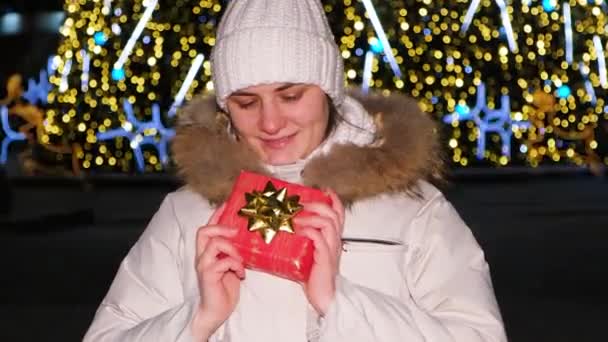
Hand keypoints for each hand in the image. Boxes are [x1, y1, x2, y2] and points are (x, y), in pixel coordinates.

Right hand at [192, 203, 244, 338]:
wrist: (216, 311)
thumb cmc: (224, 289)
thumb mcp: (232, 266)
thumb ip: (234, 252)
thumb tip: (249, 239)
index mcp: (207, 252)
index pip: (207, 228)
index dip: (216, 215)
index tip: (228, 203)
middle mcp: (202, 256)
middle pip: (204, 231)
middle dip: (222, 227)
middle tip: (236, 232)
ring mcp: (204, 265)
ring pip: (215, 244)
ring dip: (233, 250)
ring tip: (241, 261)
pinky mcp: (209, 276)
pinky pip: (224, 261)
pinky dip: (236, 265)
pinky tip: (241, 274)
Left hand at [293, 189, 344, 315]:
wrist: (324, 297)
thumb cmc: (314, 277)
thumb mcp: (309, 253)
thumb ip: (302, 241)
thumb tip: (283, 229)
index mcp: (333, 239)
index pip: (339, 214)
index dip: (333, 200)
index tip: (324, 190)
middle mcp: (334, 241)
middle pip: (333, 214)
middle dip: (317, 204)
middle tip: (302, 204)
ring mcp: (330, 249)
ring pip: (328, 223)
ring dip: (311, 216)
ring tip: (297, 217)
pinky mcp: (324, 258)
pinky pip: (319, 239)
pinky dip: (309, 231)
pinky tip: (299, 230)